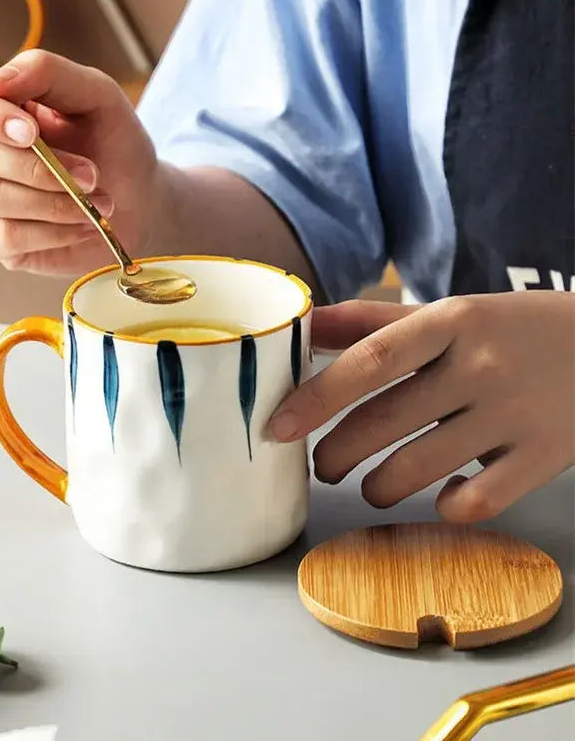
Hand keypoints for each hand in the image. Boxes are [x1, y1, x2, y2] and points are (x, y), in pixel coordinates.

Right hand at [0, 49, 161, 274]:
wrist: (138, 199)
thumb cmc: (111, 141)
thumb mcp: (95, 94)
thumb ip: (46, 73)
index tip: (32, 131)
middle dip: (38, 167)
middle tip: (92, 175)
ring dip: (52, 202)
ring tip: (96, 202)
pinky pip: (5, 237)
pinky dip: (54, 232)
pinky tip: (82, 225)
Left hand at [269, 291, 574, 521]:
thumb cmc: (507, 329)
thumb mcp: (447, 314)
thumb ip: (372, 322)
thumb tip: (304, 323)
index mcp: (450, 321)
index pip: (370, 360)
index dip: (317, 397)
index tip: (278, 427)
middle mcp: (480, 365)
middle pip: (384, 422)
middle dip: (336, 454)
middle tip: (323, 465)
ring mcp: (514, 414)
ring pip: (419, 469)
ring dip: (377, 488)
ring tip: (369, 485)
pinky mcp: (544, 457)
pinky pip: (477, 502)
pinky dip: (446, 507)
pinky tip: (440, 496)